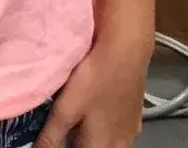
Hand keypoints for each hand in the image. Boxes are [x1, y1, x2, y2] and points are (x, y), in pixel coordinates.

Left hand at [36, 40, 151, 147]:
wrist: (126, 50)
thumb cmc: (94, 78)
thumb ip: (51, 136)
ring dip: (93, 140)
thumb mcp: (66, 108)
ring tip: (78, 123)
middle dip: (79, 144)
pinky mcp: (136, 114)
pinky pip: (120, 131)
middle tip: (65, 132)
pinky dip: (107, 129)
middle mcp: (120, 143)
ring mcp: (131, 129)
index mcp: (101, 146)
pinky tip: (99, 113)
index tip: (56, 139)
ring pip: (110, 145)